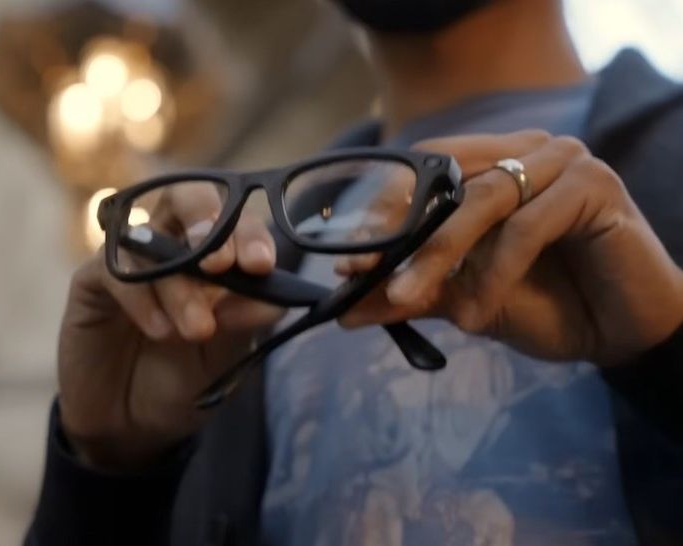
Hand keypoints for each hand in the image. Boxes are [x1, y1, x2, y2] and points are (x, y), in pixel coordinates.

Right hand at [58, 184, 283, 470]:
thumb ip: (243, 323)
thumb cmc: (180, 381)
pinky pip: (115, 271)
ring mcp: (130, 260)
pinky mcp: (91, 281)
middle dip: (208, 220)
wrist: (128, 427)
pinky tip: (159, 331)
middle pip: (186, 196)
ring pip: (152, 241)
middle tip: (221, 264)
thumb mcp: (222, 356)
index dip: (249, 233)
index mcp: (211, 255)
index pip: (235, 220)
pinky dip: (141, 298)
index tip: (261, 264)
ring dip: (180, 285)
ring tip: (195, 330)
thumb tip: (276, 298)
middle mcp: (170, 245)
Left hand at [336, 130, 682, 363]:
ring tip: (412, 301)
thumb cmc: (548, 305)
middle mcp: (527, 151)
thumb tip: (346, 307)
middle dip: (400, 234)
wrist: (622, 335)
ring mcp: (564, 161)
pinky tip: (477, 315)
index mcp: (495, 163)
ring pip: (480, 201)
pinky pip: (526, 226)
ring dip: (438, 257)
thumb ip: (413, 293)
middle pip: (445, 181)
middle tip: (365, 278)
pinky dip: (493, 272)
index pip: (424, 168)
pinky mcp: (595, 185)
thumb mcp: (466, 299)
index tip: (348, 260)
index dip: (382, 209)